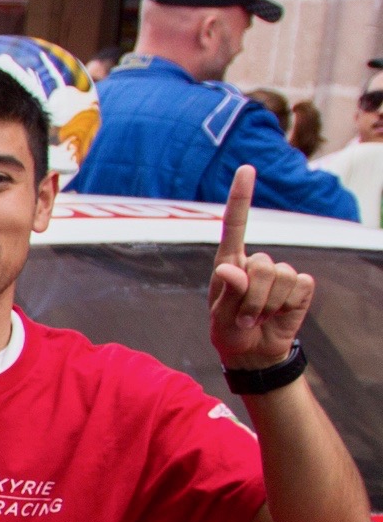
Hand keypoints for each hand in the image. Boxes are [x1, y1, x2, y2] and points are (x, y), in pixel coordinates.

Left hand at [210, 164, 314, 369]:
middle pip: (262, 263)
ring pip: (281, 276)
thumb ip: (228, 294)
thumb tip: (231, 269)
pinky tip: (278, 315)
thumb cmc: (229, 331)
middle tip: (245, 318)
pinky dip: (286, 306)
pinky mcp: (300, 286)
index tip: (246, 168)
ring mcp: (281, 273)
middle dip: (252, 297)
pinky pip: (299, 287)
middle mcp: (256, 263)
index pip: (236, 224)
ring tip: (258, 318)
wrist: (253, 353)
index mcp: (230, 262)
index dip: (242, 196)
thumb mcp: (220, 317)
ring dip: (267, 305)